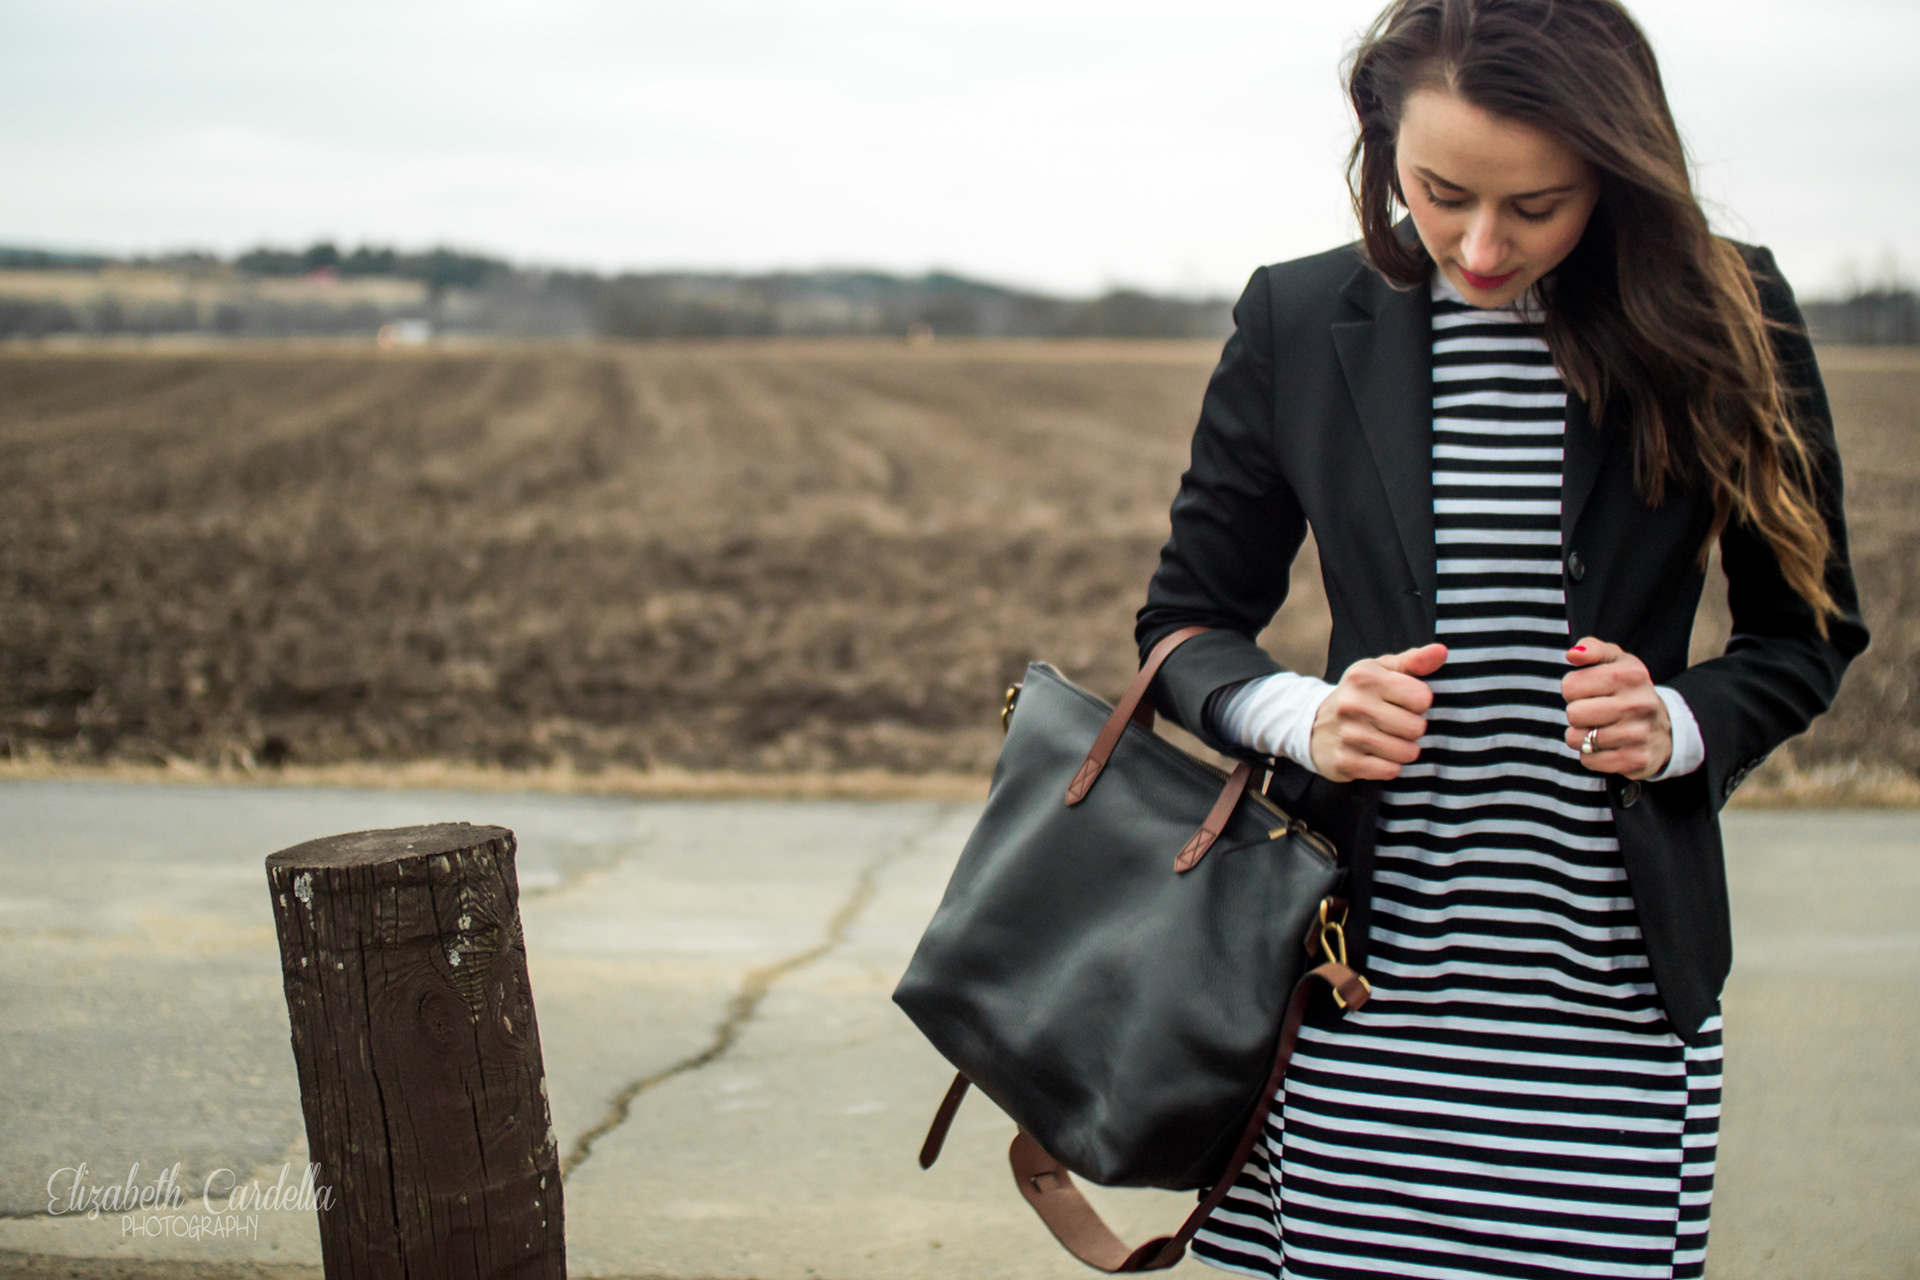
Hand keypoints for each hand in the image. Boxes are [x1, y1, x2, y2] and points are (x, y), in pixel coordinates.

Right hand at [1310, 643, 1446, 781]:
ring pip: (1407, 752)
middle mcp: (1353, 704)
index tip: (1403, 702)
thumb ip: (1414, 661)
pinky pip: (1390, 771)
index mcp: (1364, 677)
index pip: (1422, 697)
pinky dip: (1389, 766)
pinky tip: (1376, 755)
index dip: (1418, 702)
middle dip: (1412, 728)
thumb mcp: (1381, 671)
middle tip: (1395, 724)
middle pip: (1416, 727)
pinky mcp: (1345, 762)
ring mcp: (1348, 735)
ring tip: (1388, 740)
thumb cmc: (1359, 695)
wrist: (1313, 726)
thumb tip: (1441, 651)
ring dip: (1403, 750)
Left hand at [1562, 637, 1671, 779]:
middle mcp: (1638, 704)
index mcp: (1631, 675)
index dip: (1572, 690)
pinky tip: (1608, 746)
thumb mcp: (1617, 662)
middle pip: (1573, 714)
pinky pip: (1589, 760)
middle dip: (1576, 713)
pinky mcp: (1636, 760)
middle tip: (1594, 712)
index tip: (1589, 691)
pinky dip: (1591, 755)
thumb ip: (1592, 649)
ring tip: (1601, 728)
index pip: (1570, 685)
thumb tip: (1573, 654)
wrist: (1667, 728)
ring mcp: (1638, 734)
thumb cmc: (1629, 691)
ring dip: (1582, 736)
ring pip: (1577, 739)